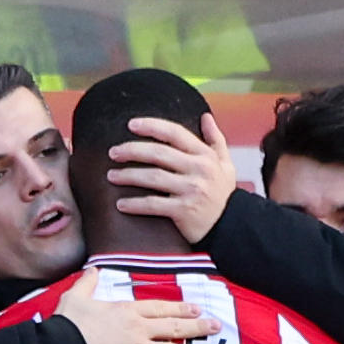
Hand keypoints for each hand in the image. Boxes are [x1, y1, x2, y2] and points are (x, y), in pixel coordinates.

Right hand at [55, 268, 219, 343]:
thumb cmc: (67, 324)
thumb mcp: (76, 296)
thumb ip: (88, 282)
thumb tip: (93, 270)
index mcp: (127, 311)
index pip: (160, 308)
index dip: (180, 308)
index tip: (195, 308)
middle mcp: (138, 329)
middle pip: (174, 327)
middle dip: (197, 326)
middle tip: (215, 326)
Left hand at [107, 114, 238, 243]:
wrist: (233, 227)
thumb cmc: (224, 195)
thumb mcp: (226, 164)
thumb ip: (216, 139)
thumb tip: (205, 116)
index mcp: (205, 155)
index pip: (175, 133)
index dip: (151, 126)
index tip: (131, 125)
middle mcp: (199, 169)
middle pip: (159, 153)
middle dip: (132, 150)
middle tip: (113, 152)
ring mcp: (191, 190)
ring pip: (153, 177)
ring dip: (128, 176)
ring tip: (111, 176)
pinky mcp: (184, 211)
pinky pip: (153, 205)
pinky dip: (135, 204)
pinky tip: (120, 204)